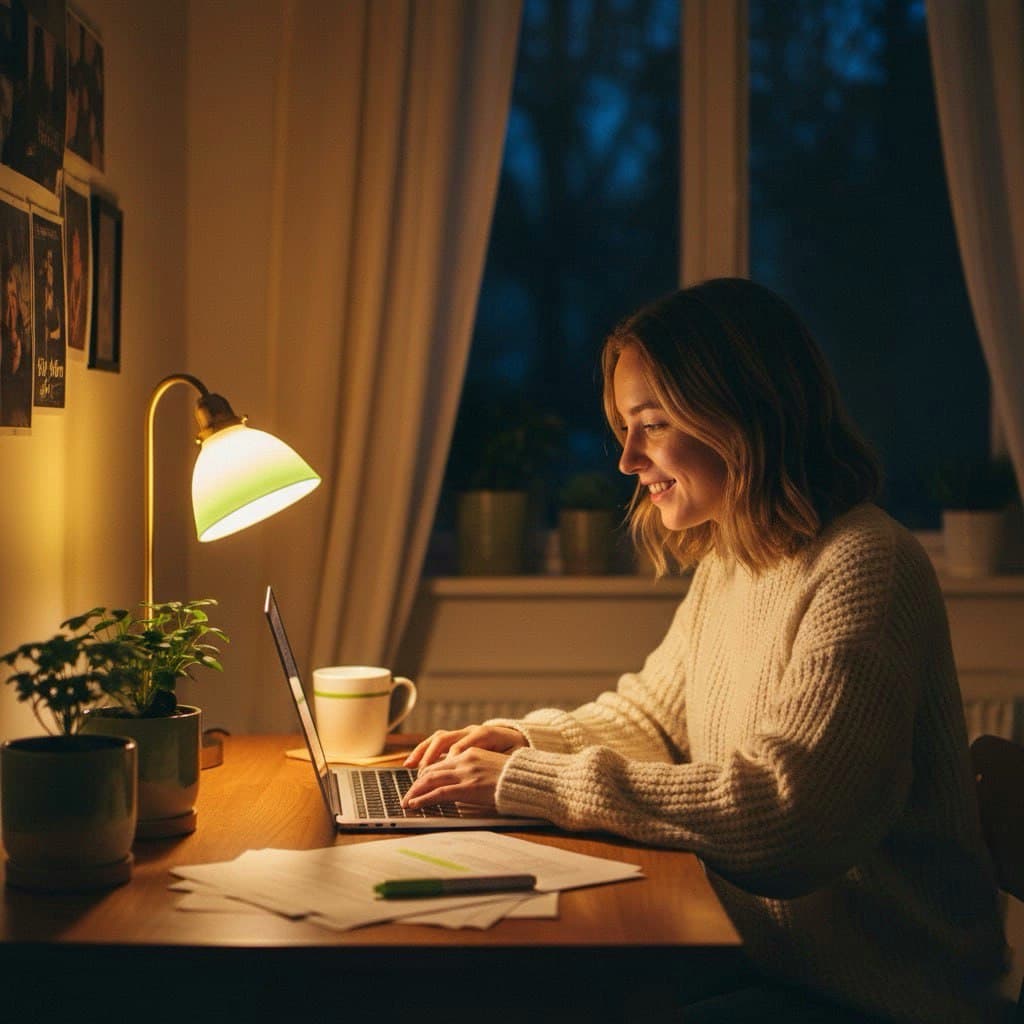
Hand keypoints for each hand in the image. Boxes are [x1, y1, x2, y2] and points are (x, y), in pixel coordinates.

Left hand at [401, 746, 509, 811]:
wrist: (527, 779)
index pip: (440, 762)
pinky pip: (439, 793)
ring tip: (406, 802)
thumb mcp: (491, 766)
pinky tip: (414, 804)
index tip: (416, 782)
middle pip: (431, 769)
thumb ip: (474, 770)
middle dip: (416, 783)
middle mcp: (465, 759)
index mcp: (470, 752)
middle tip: (407, 795)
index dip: (425, 773)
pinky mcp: (468, 787)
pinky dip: (423, 799)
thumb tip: (463, 783)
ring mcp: (465, 773)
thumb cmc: (513, 777)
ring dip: (415, 792)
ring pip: (431, 780)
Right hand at [403, 724, 526, 768]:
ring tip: (409, 767)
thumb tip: (485, 780)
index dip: (447, 763)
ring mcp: (463, 732)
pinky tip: (411, 763)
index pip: (461, 748)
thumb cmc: (517, 753)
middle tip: (419, 781)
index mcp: (485, 735)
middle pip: (444, 741)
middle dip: (429, 760)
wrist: (521, 738)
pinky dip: (423, 751)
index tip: (437, 780)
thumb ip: (497, 767)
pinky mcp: (458, 738)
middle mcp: (471, 731)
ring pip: (438, 738)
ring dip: (422, 753)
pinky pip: (437, 741)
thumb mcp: (512, 761)